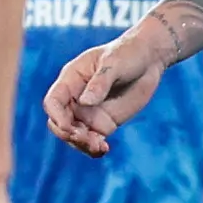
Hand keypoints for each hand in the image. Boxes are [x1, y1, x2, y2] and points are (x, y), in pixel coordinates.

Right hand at [45, 33, 168, 156]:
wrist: (148, 60)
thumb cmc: (127, 53)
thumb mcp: (113, 64)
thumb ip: (99, 82)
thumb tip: (85, 102)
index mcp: (71, 80)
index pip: (53, 102)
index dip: (56, 116)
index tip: (69, 127)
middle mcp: (75, 98)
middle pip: (59, 123)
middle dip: (68, 134)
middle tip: (86, 139)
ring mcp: (88, 113)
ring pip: (74, 136)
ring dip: (81, 145)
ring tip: (99, 146)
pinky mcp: (103, 123)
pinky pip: (93, 140)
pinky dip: (94, 148)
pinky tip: (104, 149)